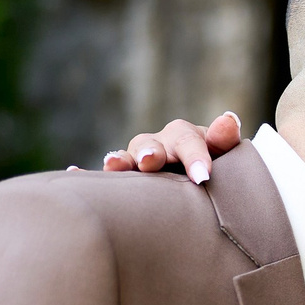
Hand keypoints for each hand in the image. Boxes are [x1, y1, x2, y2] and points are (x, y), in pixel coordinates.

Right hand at [101, 111, 243, 182]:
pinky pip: (108, 178)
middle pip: (151, 144)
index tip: (203, 177)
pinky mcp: (127, 181)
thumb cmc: (219, 170)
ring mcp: (138, 162)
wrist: (206, 184)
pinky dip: (90, 174)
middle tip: (150, 161)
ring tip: (112, 164)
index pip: (189, 142)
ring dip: (120, 160)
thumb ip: (224, 141)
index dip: (195, 156)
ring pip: (128, 158)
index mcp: (184, 137)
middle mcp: (158, 145)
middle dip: (149, 152)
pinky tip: (75, 174)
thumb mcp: (226, 156)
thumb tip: (229, 120)